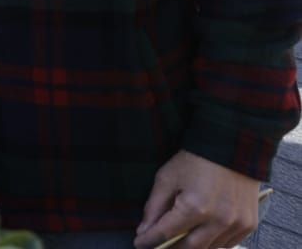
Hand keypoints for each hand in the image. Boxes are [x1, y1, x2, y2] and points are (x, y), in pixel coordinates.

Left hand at [134, 150, 260, 248]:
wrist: (231, 148)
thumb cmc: (194, 161)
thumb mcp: (167, 178)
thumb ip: (154, 207)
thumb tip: (144, 231)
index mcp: (195, 207)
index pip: (166, 234)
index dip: (149, 241)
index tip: (139, 243)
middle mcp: (218, 220)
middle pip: (190, 248)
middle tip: (157, 246)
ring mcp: (237, 224)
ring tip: (177, 243)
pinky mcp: (249, 225)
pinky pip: (228, 244)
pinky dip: (212, 244)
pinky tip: (200, 237)